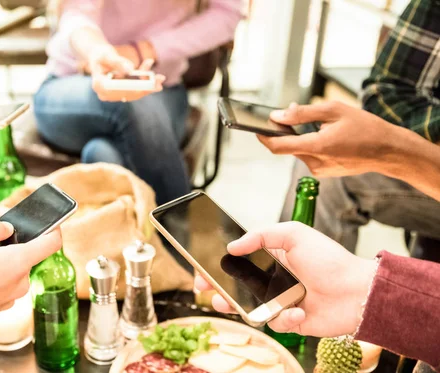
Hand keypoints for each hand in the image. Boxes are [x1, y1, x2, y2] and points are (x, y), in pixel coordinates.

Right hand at [0, 219, 60, 343]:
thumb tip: (7, 226)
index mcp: (17, 263)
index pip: (52, 242)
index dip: (52, 226)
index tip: (45, 218)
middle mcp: (19, 282)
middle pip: (28, 252)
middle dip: (12, 237)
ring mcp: (9, 297)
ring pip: (13, 267)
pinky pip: (2, 281)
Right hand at [89, 45, 164, 101]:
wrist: (99, 57)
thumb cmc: (101, 54)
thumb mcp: (106, 54)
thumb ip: (117, 62)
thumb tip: (131, 69)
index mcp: (99, 86)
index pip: (117, 90)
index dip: (131, 89)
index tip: (146, 86)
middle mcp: (106, 94)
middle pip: (128, 93)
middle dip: (145, 87)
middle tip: (159, 80)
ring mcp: (115, 95)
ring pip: (135, 92)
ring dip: (149, 85)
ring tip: (161, 78)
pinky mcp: (123, 93)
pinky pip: (137, 89)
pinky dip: (147, 82)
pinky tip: (157, 78)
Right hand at [195, 222, 376, 336]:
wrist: (358, 292)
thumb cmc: (329, 260)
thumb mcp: (294, 234)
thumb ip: (260, 235)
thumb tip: (232, 246)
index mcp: (271, 258)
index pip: (237, 262)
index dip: (218, 266)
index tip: (202, 269)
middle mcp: (272, 280)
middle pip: (236, 287)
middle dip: (217, 290)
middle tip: (207, 291)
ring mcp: (280, 301)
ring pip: (248, 308)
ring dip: (236, 307)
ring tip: (228, 305)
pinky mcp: (290, 321)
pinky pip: (275, 323)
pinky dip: (284, 318)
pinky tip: (298, 311)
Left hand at [257, 101, 407, 176]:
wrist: (389, 151)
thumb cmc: (365, 127)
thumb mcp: (334, 110)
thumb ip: (302, 113)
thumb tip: (278, 115)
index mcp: (317, 146)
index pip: (278, 146)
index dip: (264, 136)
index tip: (256, 126)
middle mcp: (315, 162)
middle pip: (288, 146)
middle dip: (287, 131)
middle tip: (294, 115)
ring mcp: (319, 170)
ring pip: (298, 150)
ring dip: (301, 137)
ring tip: (322, 126)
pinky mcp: (324, 172)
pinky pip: (309, 156)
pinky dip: (311, 144)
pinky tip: (328, 137)